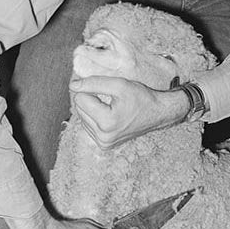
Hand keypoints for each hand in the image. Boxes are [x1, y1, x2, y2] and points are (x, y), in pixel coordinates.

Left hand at [69, 76, 188, 148]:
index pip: (80, 99)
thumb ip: (94, 83)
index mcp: (106, 123)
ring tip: (111, 107)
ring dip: (93, 109)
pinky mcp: (104, 145)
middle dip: (91, 99)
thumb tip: (73, 86)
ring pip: (82, 117)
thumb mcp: (119, 84)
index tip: (106, 90)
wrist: (157, 113)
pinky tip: (109, 115)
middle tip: (109, 98)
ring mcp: (104, 143)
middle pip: (79, 109)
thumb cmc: (141, 98)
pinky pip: (89, 127)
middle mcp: (103, 137)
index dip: (91, 89)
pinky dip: (96, 118)